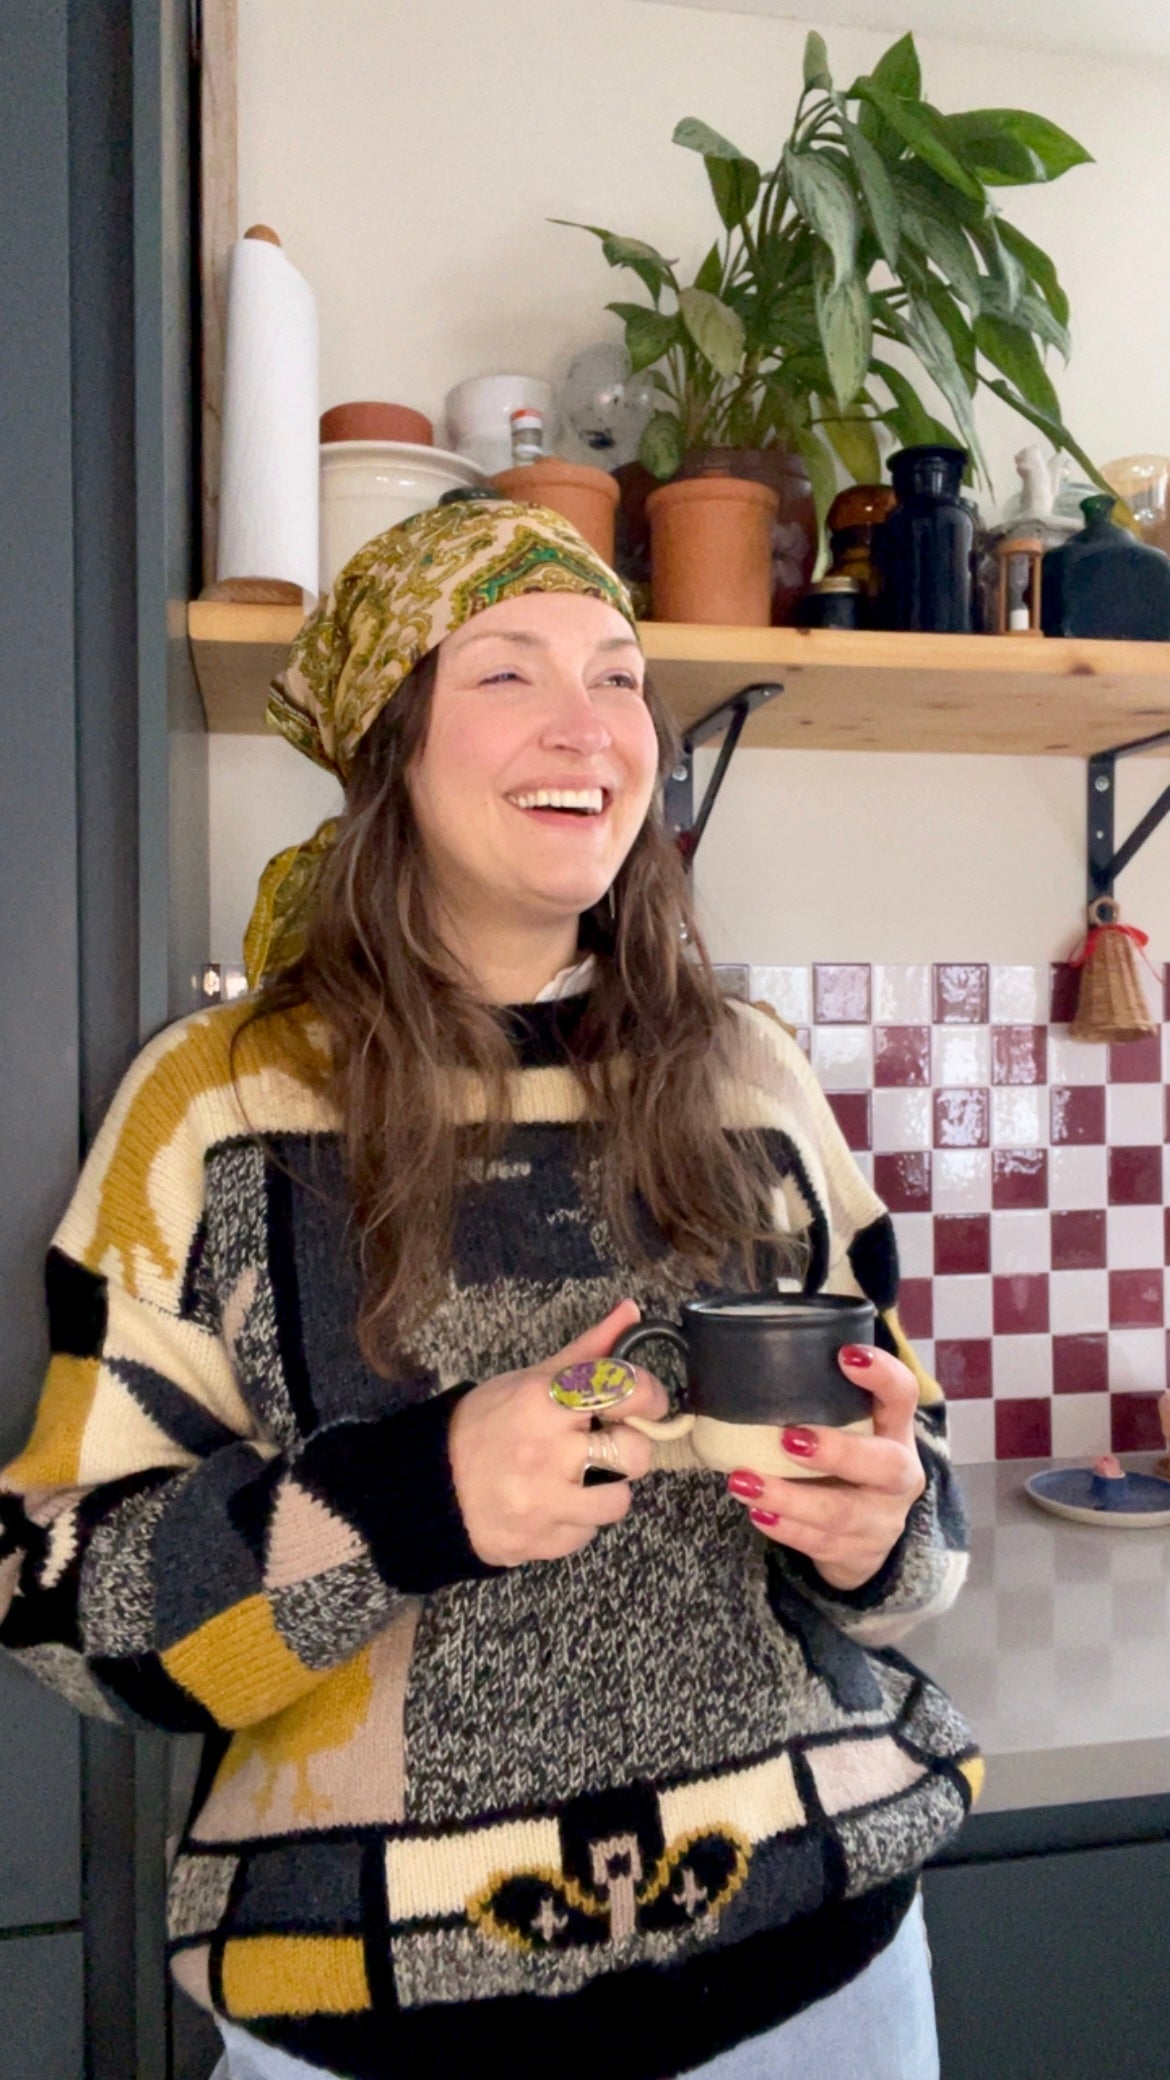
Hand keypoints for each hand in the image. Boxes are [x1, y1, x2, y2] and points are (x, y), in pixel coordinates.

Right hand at [448, 1300, 669, 1567]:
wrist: (432, 1485)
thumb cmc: (486, 1423)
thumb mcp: (531, 1379)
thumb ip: (588, 1351)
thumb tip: (631, 1310)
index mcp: (545, 1401)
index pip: (623, 1389)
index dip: (649, 1396)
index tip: (647, 1404)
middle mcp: (547, 1451)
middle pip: (634, 1453)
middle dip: (627, 1449)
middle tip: (605, 1446)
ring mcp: (542, 1501)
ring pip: (618, 1502)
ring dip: (606, 1491)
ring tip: (581, 1480)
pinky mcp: (538, 1540)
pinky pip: (586, 1534)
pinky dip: (577, 1521)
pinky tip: (554, 1504)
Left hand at [725, 1343, 926, 1591]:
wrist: (865, 1539)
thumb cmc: (846, 1467)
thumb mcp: (850, 1433)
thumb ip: (822, 1405)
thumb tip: (751, 1364)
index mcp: (897, 1433)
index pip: (902, 1396)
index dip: (882, 1375)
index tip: (845, 1355)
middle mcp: (898, 1476)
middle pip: (883, 1465)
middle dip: (837, 1451)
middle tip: (788, 1437)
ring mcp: (881, 1520)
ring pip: (840, 1512)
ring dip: (788, 1497)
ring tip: (744, 1481)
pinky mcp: (858, 1554)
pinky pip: (818, 1543)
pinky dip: (785, 1529)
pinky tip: (757, 1513)